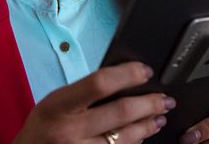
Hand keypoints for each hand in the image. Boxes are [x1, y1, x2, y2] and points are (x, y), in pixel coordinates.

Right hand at [12, 61, 174, 143]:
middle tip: (165, 99)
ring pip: (126, 138)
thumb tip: (125, 79)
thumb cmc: (43, 128)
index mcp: (58, 106)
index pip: (99, 83)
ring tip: (159, 118)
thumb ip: (84, 93)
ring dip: (148, 126)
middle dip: (150, 104)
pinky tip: (141, 136)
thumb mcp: (54, 103)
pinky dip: (134, 143)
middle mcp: (68, 131)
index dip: (128, 74)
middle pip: (121, 112)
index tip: (145, 71)